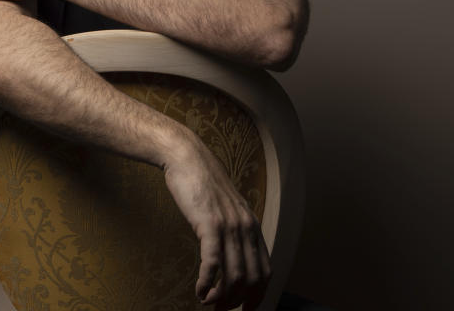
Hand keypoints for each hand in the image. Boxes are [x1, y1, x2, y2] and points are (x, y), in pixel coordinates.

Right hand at [163, 135, 271, 309]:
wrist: (188, 158)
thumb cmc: (202, 183)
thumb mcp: (226, 208)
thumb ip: (233, 230)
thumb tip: (230, 254)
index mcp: (252, 226)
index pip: (265, 271)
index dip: (257, 296)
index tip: (245, 309)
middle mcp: (246, 228)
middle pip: (252, 279)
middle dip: (237, 302)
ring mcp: (230, 226)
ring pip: (235, 276)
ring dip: (222, 298)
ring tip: (208, 303)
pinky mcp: (209, 224)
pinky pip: (214, 263)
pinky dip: (208, 283)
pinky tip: (199, 291)